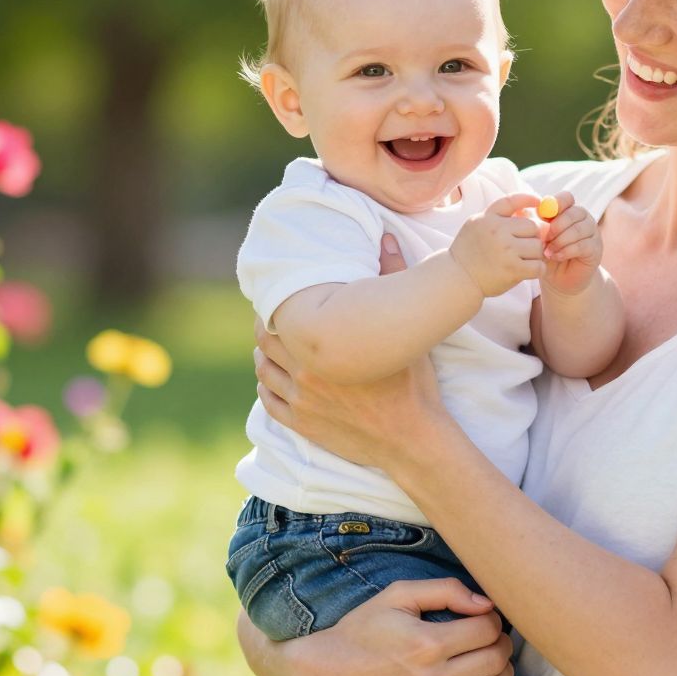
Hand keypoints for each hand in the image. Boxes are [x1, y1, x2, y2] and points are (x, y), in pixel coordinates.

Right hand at [236, 579, 516, 675]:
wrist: (326, 674)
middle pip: (495, 661)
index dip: (493, 618)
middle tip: (494, 636)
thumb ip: (444, 590)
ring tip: (491, 660)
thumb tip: (485, 602)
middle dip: (502, 644)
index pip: (486, 629)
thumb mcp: (396, 596)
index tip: (485, 616)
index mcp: (427, 644)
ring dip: (501, 673)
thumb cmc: (361, 631)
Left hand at [254, 234, 451, 469]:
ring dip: (264, 357)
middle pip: (266, 342)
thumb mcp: (402, 330)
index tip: (281, 301)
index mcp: (323, 344)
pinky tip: (274, 379)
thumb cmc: (412, 381)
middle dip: (268, 330)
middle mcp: (304, 371)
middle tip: (276, 321)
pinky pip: (269, 402)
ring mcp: (301, 400)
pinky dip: (267, 387)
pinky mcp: (302, 423)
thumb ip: (391, 277)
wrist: (412, 438)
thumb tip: (385, 237)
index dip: (275, 307)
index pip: (277, 318)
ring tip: (273, 349)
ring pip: (264, 371)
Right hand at [449, 194, 545, 295]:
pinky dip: (537, 269)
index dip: (529, 198)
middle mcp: (497, 231)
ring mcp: (506, 250)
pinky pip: (538, 266)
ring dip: (535, 254)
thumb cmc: (469, 253)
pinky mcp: (512, 269)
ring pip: (538, 246)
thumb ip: (496, 216)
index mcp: (488, 218)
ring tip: (524, 259)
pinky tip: (527, 270)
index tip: (538, 201)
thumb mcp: (475, 225)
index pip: (513, 200)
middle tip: (525, 246)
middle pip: (533, 226)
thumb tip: (527, 210)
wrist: (457, 278)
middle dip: (533, 236)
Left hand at [538, 192, 603, 295]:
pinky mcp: (595, 249)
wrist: (559, 278)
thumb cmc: (546, 253)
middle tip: (543, 238)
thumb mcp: (536, 236)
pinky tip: (556, 257)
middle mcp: (583, 218)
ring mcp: (592, 233)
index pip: (566, 198)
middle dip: (556, 225)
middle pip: (573, 212)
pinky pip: (582, 245)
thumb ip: (531, 222)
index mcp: (568, 210)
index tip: (541, 216)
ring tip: (547, 251)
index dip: (554, 204)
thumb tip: (518, 208)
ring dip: (560, 240)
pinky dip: (566, 251)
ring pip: (578, 229)